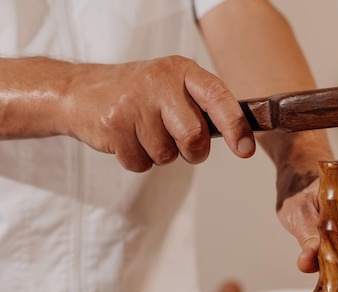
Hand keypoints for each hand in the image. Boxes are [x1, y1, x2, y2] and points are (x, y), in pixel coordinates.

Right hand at [64, 56, 255, 171]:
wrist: (81, 92)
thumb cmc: (139, 94)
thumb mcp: (173, 87)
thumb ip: (203, 107)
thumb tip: (241, 138)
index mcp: (180, 71)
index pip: (217, 97)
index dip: (236, 126)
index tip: (246, 149)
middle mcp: (158, 83)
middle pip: (194, 136)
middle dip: (193, 151)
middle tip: (181, 143)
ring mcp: (133, 104)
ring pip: (166, 155)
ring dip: (160, 154)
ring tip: (144, 132)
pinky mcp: (113, 127)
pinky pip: (142, 164)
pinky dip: (138, 160)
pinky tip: (128, 139)